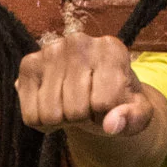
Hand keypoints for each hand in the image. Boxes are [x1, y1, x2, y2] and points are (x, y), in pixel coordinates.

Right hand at [15, 32, 153, 138]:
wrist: (91, 87)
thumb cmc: (117, 100)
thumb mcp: (138, 113)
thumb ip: (133, 118)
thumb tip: (111, 125)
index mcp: (111, 50)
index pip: (104, 102)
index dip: (106, 115)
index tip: (107, 106)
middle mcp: (78, 42)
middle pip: (75, 110)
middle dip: (82, 118)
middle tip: (86, 107)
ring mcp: (50, 51)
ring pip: (51, 114)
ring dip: (61, 121)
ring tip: (70, 106)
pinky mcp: (28, 64)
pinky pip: (31, 115)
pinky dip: (41, 122)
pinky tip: (53, 106)